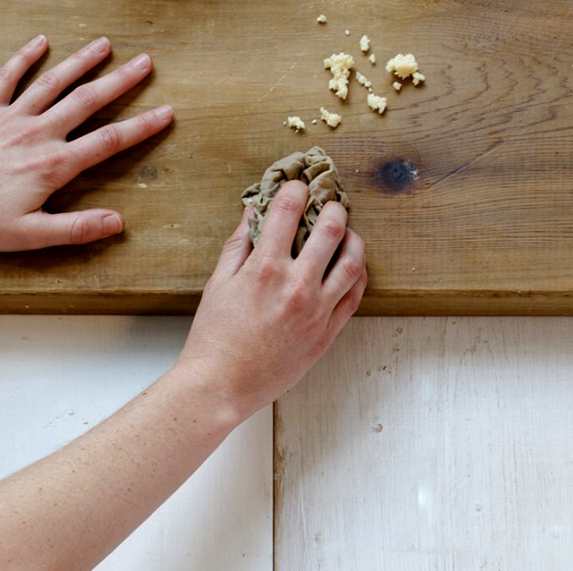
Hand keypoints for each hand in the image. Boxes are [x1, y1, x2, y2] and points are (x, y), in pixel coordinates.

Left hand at [0, 34, 172, 250]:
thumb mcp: (31, 235)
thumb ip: (77, 228)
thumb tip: (119, 222)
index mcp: (54, 164)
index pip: (109, 141)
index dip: (141, 126)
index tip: (166, 112)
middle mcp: (38, 132)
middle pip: (87, 100)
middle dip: (120, 80)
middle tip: (146, 62)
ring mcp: (10, 117)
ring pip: (53, 82)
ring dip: (81, 61)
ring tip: (104, 43)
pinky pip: (7, 77)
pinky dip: (24, 58)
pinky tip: (41, 42)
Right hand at [175, 180, 366, 419]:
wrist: (221, 386)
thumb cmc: (214, 335)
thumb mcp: (219, 281)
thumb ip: (240, 243)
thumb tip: (254, 211)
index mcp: (265, 269)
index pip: (288, 211)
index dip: (295, 190)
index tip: (297, 185)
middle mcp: (296, 286)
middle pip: (331, 230)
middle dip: (333, 207)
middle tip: (330, 202)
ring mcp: (316, 311)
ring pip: (353, 262)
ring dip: (353, 239)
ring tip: (347, 232)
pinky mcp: (327, 334)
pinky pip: (354, 297)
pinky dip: (358, 275)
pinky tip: (351, 266)